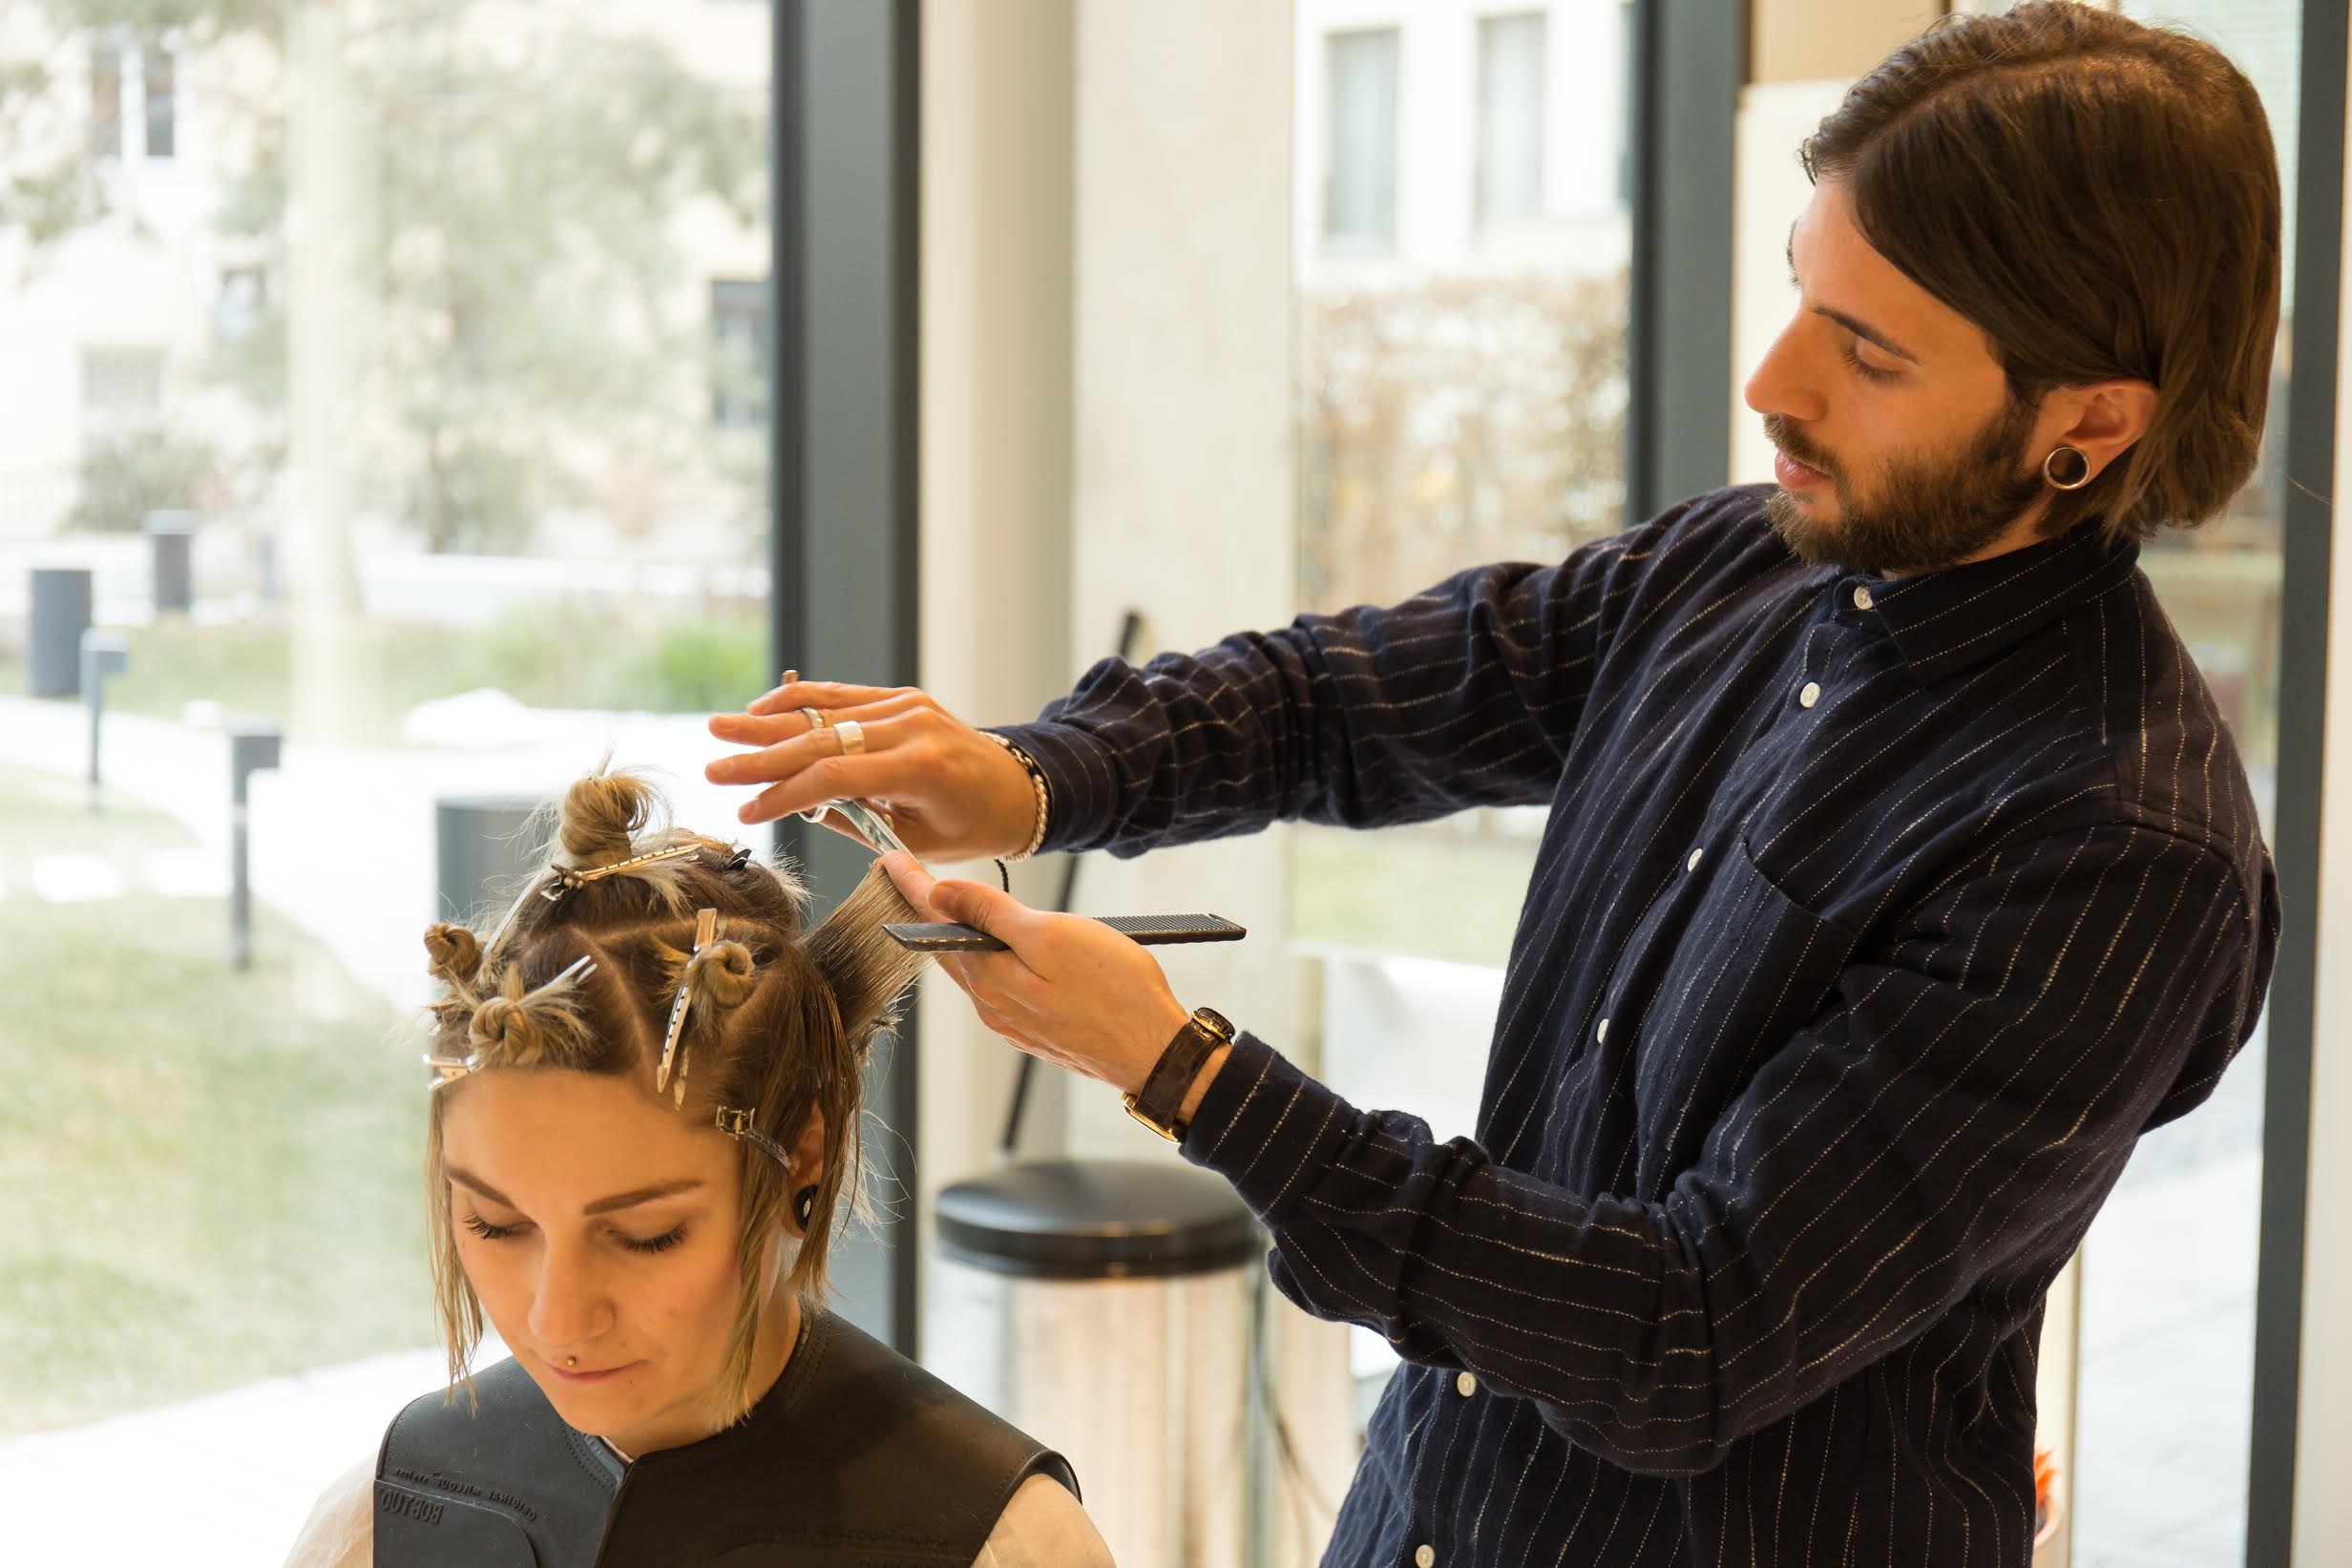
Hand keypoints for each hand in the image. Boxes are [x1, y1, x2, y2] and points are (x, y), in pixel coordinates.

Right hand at [705, 678, 1038, 858]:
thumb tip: (798, 804)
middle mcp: (912, 726)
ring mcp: (907, 705)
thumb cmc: (973, 826)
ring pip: (825, 711)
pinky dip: (801, 702)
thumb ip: (857, 822)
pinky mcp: (902, 697)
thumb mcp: (918, 842)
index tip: (747, 811)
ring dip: (768, 722)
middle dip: (762, 756)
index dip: (784, 795)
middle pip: (821, 740)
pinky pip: (842, 696)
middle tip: (715, 768)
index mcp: (921, 768)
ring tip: (721, 729)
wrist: (1019, 788)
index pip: (835, 778)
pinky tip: (762, 709)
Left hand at [880, 851, 1191, 1095]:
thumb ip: (991, 914)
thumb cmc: (1117, 992)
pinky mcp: (1038, 1031)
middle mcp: (992, 1007)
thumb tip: (940, 895)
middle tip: (906, 878)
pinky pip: (1000, 988)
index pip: (934, 923)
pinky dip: (989, 961)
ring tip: (949, 907)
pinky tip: (1000, 949)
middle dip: (926, 912)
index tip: (888, 861)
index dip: (911, 886)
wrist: (1157, 1053)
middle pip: (947, 950)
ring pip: (974, 970)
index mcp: (989, 979)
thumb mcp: (1051, 935)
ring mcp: (1015, 1023)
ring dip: (959, 938)